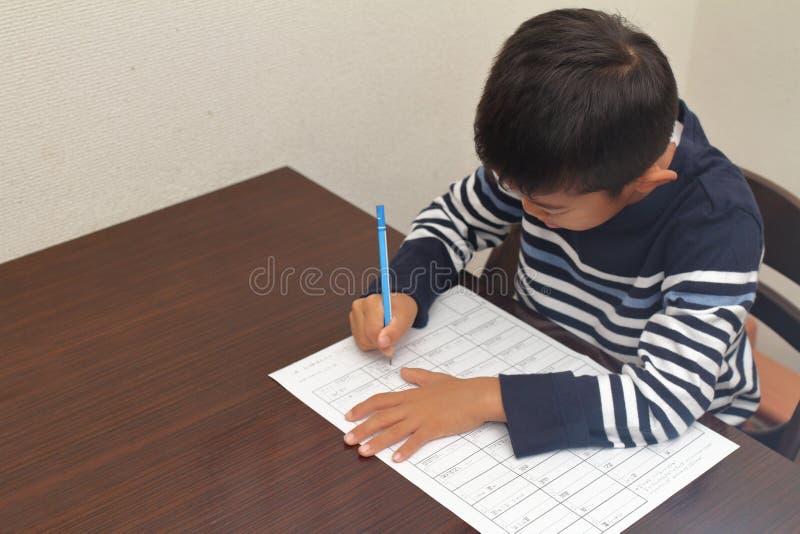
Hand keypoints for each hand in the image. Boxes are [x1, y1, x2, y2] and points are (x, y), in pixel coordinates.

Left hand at [342, 368, 505, 461]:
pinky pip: (416, 441)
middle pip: (381, 417)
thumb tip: (402, 371)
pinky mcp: (434, 428)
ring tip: (363, 452)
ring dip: (377, 442)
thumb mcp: (434, 378)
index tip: (349, 416)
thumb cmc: (459, 389)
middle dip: (362, 428)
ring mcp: (422, 418)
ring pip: (394, 430)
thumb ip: (416, 376)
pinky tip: (396, 459)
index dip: (362, 408)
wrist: (476, 396)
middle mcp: (412, 406)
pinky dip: (405, 450)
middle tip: (347, 439)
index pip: (379, 401)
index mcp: (410, 395)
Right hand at [349, 293, 417, 357]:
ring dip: (375, 343)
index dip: (383, 341)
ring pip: (362, 341)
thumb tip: (381, 343)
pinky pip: (360, 342)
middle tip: (390, 337)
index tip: (391, 345)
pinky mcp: (353, 324)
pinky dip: (370, 342)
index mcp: (371, 302)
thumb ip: (394, 331)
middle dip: (379, 342)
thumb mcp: (405, 318)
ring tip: (384, 333)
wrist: (397, 306)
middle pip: (365, 337)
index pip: (372, 330)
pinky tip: (378, 334)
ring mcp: (354, 315)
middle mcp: (359, 306)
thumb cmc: (401, 310)